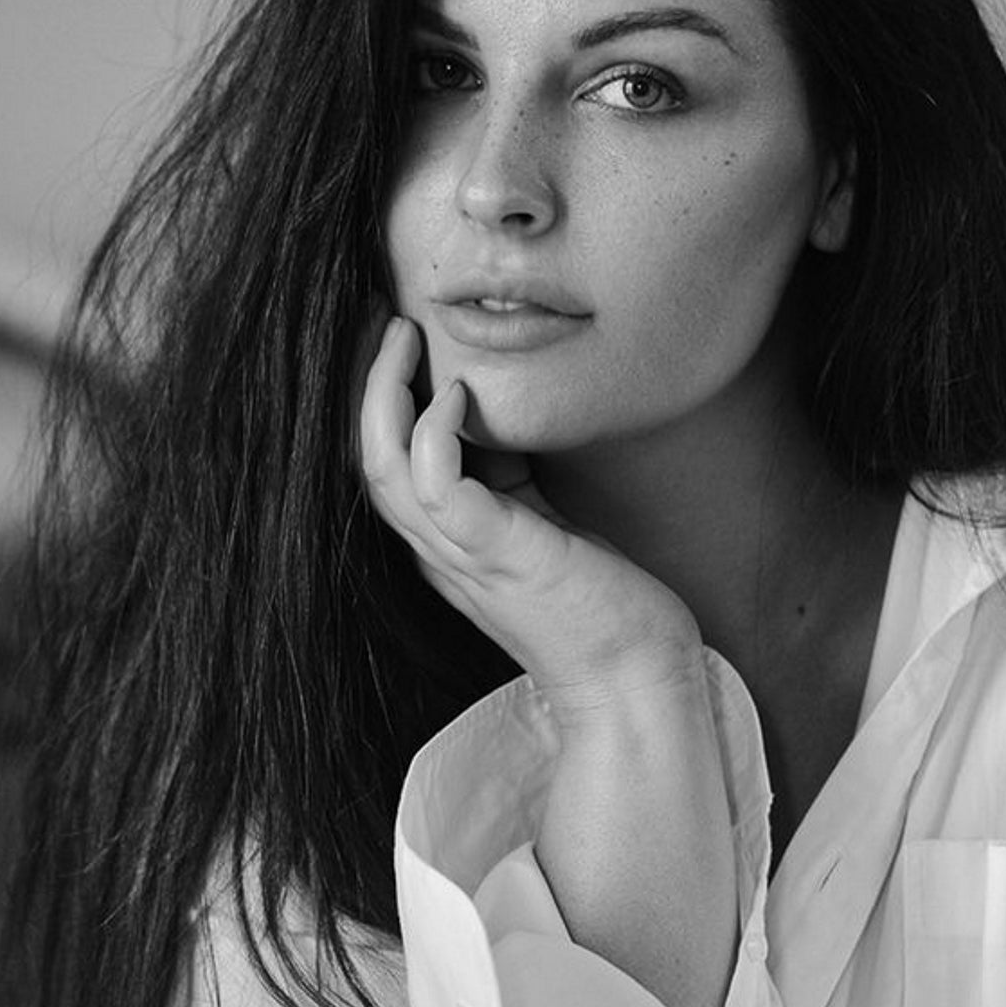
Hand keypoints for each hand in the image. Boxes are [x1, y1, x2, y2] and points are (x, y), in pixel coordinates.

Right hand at [360, 315, 737, 1006]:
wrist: (635, 677)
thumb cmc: (600, 604)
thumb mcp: (543, 529)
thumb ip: (512, 486)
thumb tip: (498, 423)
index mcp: (449, 548)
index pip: (390, 473)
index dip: (384, 409)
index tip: (404, 350)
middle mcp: (442, 555)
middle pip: (370, 465)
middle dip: (372, 390)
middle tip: (393, 328)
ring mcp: (466, 559)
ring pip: (387, 474)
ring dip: (387, 400)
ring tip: (406, 342)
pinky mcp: (502, 558)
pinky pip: (439, 491)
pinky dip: (435, 437)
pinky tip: (455, 396)